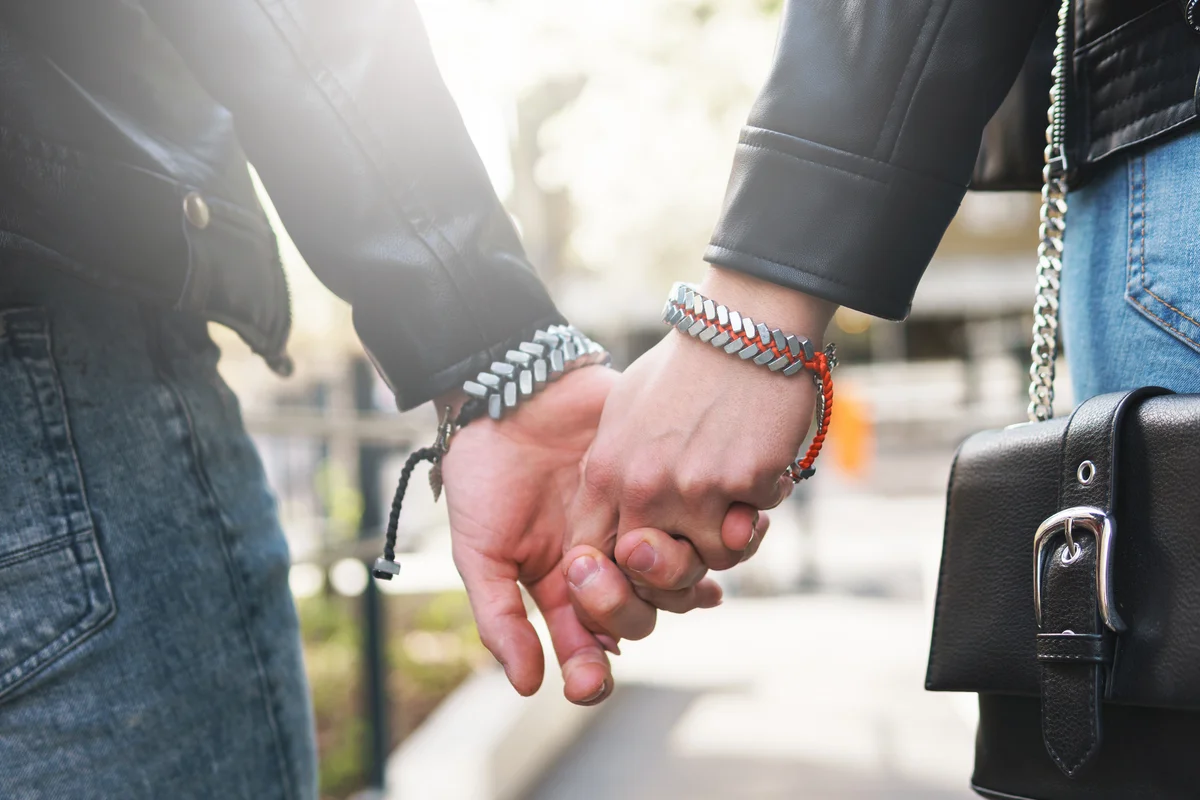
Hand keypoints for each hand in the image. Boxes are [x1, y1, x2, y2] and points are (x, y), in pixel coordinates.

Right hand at [440, 365, 722, 704]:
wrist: (513, 395)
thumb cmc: (484, 474)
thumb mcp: (479, 552)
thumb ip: (500, 618)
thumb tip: (530, 685)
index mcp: (562, 585)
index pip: (585, 644)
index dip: (589, 672)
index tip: (586, 682)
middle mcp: (608, 563)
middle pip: (639, 616)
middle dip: (626, 611)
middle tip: (594, 572)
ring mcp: (639, 525)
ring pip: (676, 581)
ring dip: (678, 588)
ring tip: (672, 578)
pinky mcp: (666, 487)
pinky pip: (702, 528)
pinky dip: (717, 546)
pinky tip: (716, 554)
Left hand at [566, 268, 835, 628]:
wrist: (743, 328)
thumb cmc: (684, 367)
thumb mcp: (625, 413)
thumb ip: (614, 470)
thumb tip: (612, 518)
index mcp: (606, 471)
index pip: (590, 552)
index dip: (616, 570)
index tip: (645, 558)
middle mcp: (643, 488)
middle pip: (652, 572)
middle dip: (681, 562)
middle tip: (704, 530)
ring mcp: (694, 489)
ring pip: (714, 558)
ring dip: (732, 532)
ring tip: (738, 490)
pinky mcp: (744, 483)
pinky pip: (755, 523)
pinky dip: (764, 500)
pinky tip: (764, 462)